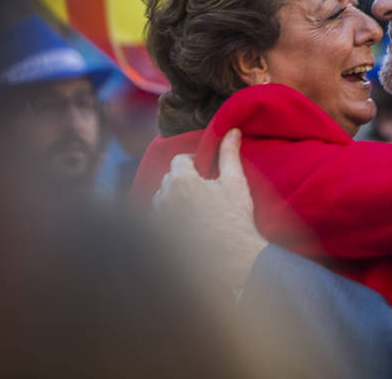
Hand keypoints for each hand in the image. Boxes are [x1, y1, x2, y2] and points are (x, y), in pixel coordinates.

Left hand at [153, 128, 266, 293]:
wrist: (231, 260)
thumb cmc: (234, 219)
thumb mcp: (235, 183)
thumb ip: (229, 154)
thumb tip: (231, 130)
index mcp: (180, 180)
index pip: (180, 160)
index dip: (195, 163)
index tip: (207, 173)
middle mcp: (163, 198)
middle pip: (169, 179)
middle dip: (184, 182)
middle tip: (204, 193)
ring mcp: (157, 220)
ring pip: (161, 201)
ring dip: (174, 201)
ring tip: (196, 211)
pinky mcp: (156, 239)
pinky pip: (158, 222)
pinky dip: (168, 221)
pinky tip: (187, 228)